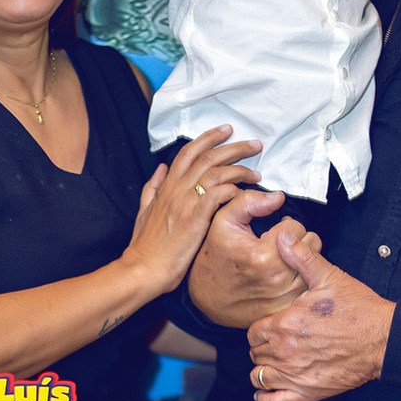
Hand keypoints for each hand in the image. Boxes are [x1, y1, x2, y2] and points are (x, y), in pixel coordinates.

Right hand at [126, 124, 261, 293]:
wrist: (143, 269)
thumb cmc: (145, 247)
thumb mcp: (143, 211)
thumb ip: (152, 188)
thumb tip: (160, 169)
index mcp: (166, 187)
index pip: (189, 151)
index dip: (209, 137)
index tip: (227, 130)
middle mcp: (176, 190)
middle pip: (208, 156)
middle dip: (234, 146)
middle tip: (255, 144)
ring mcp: (185, 203)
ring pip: (216, 172)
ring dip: (240, 169)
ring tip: (257, 173)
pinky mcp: (195, 219)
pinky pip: (218, 195)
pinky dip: (233, 190)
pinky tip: (245, 193)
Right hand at [188, 191, 321, 326]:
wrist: (207, 296)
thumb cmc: (215, 257)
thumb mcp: (223, 221)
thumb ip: (250, 201)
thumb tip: (279, 197)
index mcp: (263, 255)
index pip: (296, 226)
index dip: (283, 224)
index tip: (270, 233)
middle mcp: (278, 278)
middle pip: (310, 244)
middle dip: (296, 240)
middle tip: (277, 245)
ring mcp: (285, 296)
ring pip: (314, 265)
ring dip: (301, 258)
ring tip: (280, 259)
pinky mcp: (289, 307)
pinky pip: (310, 284)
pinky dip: (301, 277)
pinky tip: (284, 276)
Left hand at [248, 231, 393, 400]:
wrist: (384, 339)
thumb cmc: (359, 308)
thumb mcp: (329, 277)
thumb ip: (301, 258)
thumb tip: (281, 237)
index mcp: (285, 324)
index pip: (253, 332)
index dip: (261, 329)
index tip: (274, 326)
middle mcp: (284, 352)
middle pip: (255, 355)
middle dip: (262, 348)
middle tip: (278, 342)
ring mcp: (295, 375)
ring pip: (259, 377)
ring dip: (263, 370)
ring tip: (276, 363)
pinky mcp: (308, 393)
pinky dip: (265, 398)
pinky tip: (266, 391)